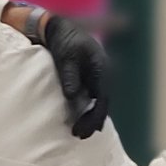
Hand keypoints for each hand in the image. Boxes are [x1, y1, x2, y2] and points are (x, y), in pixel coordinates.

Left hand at [38, 14, 110, 140]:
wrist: (60, 29)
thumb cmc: (64, 41)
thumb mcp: (64, 57)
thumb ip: (69, 76)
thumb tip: (72, 96)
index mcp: (102, 68)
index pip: (102, 98)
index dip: (94, 116)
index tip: (82, 128)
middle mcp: (104, 74)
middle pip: (103, 103)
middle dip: (93, 121)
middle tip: (79, 136)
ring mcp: (98, 77)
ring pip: (99, 103)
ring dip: (91, 118)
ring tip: (80, 133)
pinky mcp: (91, 79)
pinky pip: (93, 99)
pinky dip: (89, 111)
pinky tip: (83, 122)